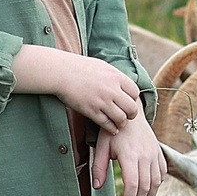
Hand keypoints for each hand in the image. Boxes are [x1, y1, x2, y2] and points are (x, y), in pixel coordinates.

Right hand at [13, 45, 142, 130]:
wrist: (61, 72)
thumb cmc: (80, 67)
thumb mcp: (102, 66)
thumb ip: (115, 77)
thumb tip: (125, 86)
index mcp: (116, 76)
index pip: (135, 92)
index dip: (133, 99)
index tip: (128, 101)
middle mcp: (111, 90)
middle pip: (132, 108)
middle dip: (131, 114)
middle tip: (128, 115)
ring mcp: (101, 101)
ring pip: (121, 118)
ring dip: (121, 122)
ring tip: (119, 122)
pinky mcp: (91, 111)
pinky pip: (107, 124)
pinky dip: (111, 128)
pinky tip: (111, 128)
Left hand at [94, 117, 167, 195]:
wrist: (131, 115)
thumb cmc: (115, 131)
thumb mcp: (101, 146)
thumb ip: (98, 167)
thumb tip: (97, 186)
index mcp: (130, 155)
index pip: (133, 184)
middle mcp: (145, 156)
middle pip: (146, 186)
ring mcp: (154, 154)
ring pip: (156, 182)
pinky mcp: (159, 153)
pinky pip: (162, 173)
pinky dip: (157, 185)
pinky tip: (150, 192)